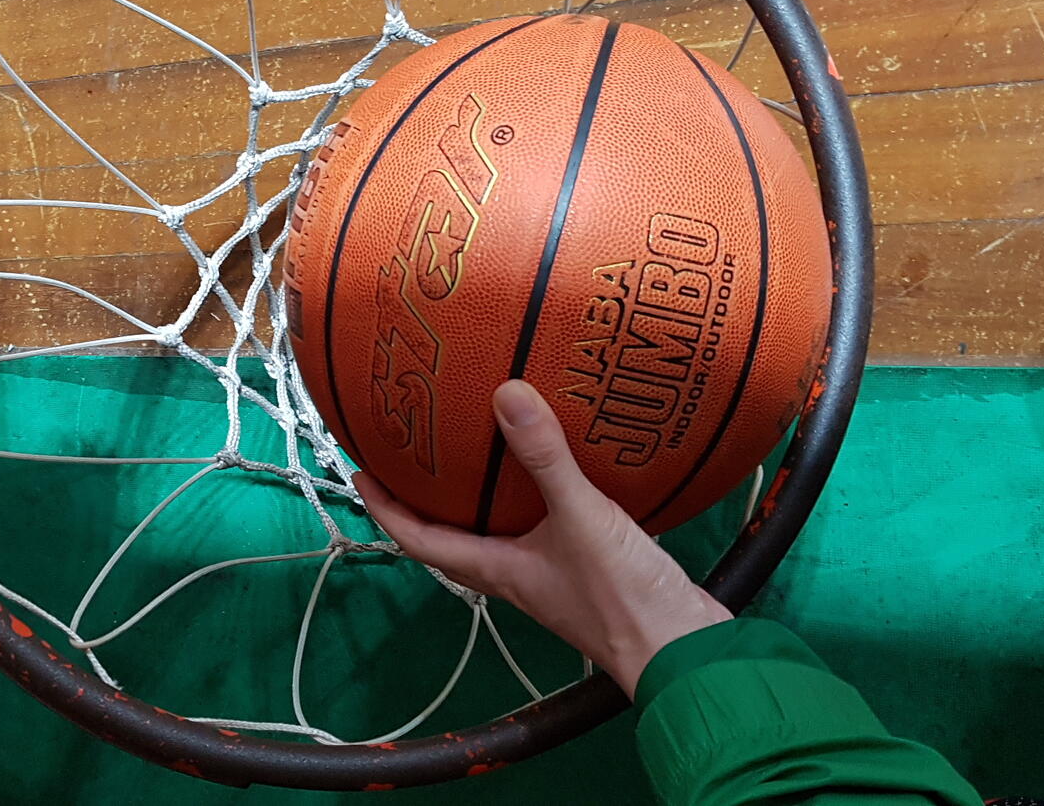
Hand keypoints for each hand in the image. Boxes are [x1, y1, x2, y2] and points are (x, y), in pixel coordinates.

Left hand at [353, 379, 731, 696]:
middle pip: (448, 538)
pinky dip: (529, 499)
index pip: (417, 539)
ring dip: (474, 500)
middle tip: (409, 456)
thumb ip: (545, 458)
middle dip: (422, 500)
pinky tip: (549, 470)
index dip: (385, 507)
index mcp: (495, 569)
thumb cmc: (622, 598)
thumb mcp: (581, 516)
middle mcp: (512, 574)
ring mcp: (546, 575)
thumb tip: (506, 395)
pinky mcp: (582, 570)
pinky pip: (537, 529)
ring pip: (492, 534)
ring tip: (471, 454)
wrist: (682, 649)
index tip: (361, 472)